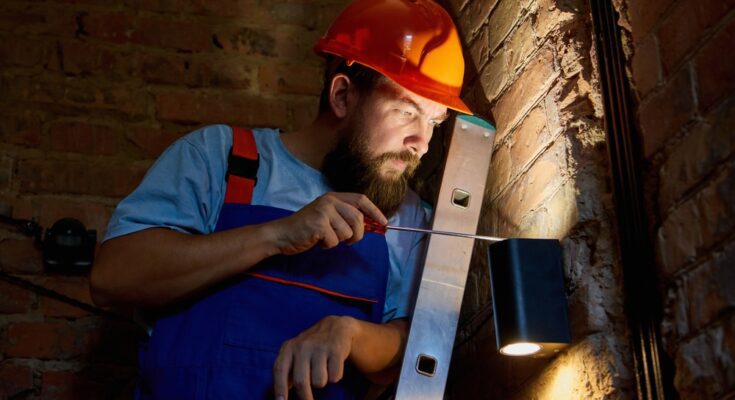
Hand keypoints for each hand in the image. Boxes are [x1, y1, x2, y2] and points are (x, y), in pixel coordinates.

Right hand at [269, 192, 386, 254]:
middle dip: (357, 235)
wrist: (282, 234)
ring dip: (338, 241)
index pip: (361, 199)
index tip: (384, 222)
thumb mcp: (326, 216)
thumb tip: (370, 224)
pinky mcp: (318, 224)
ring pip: (347, 232)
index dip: (374, 211)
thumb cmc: (306, 228)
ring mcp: (323, 212)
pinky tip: (317, 241)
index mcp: (333, 197)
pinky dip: (327, 246)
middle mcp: (329, 201)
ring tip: (325, 238)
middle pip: (357, 219)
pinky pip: (334, 241)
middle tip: (349, 242)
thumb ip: (344, 216)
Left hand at [273, 315, 357, 399]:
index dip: (279, 388)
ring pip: (319, 382)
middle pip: (301, 381)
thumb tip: (280, 398)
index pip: (280, 370)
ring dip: (321, 382)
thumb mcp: (294, 354)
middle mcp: (302, 346)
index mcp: (288, 348)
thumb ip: (285, 372)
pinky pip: (334, 377)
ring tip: (322, 371)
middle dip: (305, 397)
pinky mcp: (336, 349)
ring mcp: (320, 347)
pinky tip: (333, 365)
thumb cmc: (310, 348)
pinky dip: (335, 376)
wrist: (335, 327)